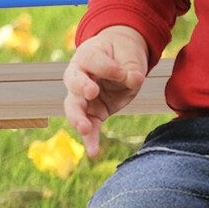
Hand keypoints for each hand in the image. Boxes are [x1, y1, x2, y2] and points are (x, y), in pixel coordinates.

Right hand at [62, 26, 149, 156]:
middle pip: (73, 82)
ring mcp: (82, 96)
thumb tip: (135, 79)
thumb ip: (131, 68)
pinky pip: (89, 127)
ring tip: (85, 128)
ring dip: (78, 118)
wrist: (120, 60)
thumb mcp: (130, 57)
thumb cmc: (122, 55)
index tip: (121, 71)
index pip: (92, 60)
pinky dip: (90, 140)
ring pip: (74, 107)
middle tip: (92, 92)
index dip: (106, 67)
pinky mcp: (92, 113)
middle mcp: (78, 75)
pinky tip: (93, 152)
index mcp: (87, 55)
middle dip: (81, 88)